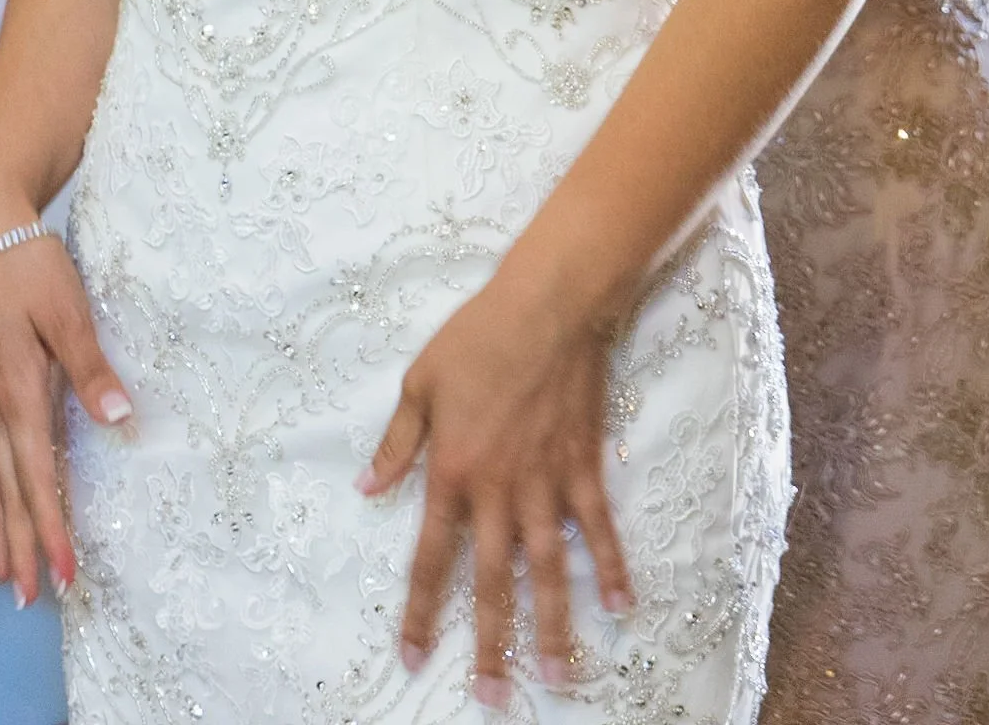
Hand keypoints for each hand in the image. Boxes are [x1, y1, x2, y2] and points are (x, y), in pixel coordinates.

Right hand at [0, 228, 131, 604]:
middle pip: (11, 493)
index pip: (38, 478)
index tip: (65, 574)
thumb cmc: (33, 270)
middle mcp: (1, 407)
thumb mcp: (68, 311)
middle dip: (24, 548)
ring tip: (8, 578)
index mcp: (22, 394)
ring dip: (3, 531)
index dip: (52, 530)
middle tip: (35, 600)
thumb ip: (91, 367)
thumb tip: (117, 418)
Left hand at [358, 271, 632, 706]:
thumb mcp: (420, 383)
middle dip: (489, 643)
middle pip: (491, 581)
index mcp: (452, 472)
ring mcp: (547, 482)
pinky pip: (598, 527)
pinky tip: (620, 607)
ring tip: (555, 677)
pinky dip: (610, 567)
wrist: (548, 303)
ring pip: (547, 568)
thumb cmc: (478, 336)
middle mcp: (499, 489)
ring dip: (551, 625)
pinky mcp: (584, 466)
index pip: (431, 558)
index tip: (414, 658)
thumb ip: (398, 443)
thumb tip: (368, 488)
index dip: (421, 612)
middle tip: (494, 697)